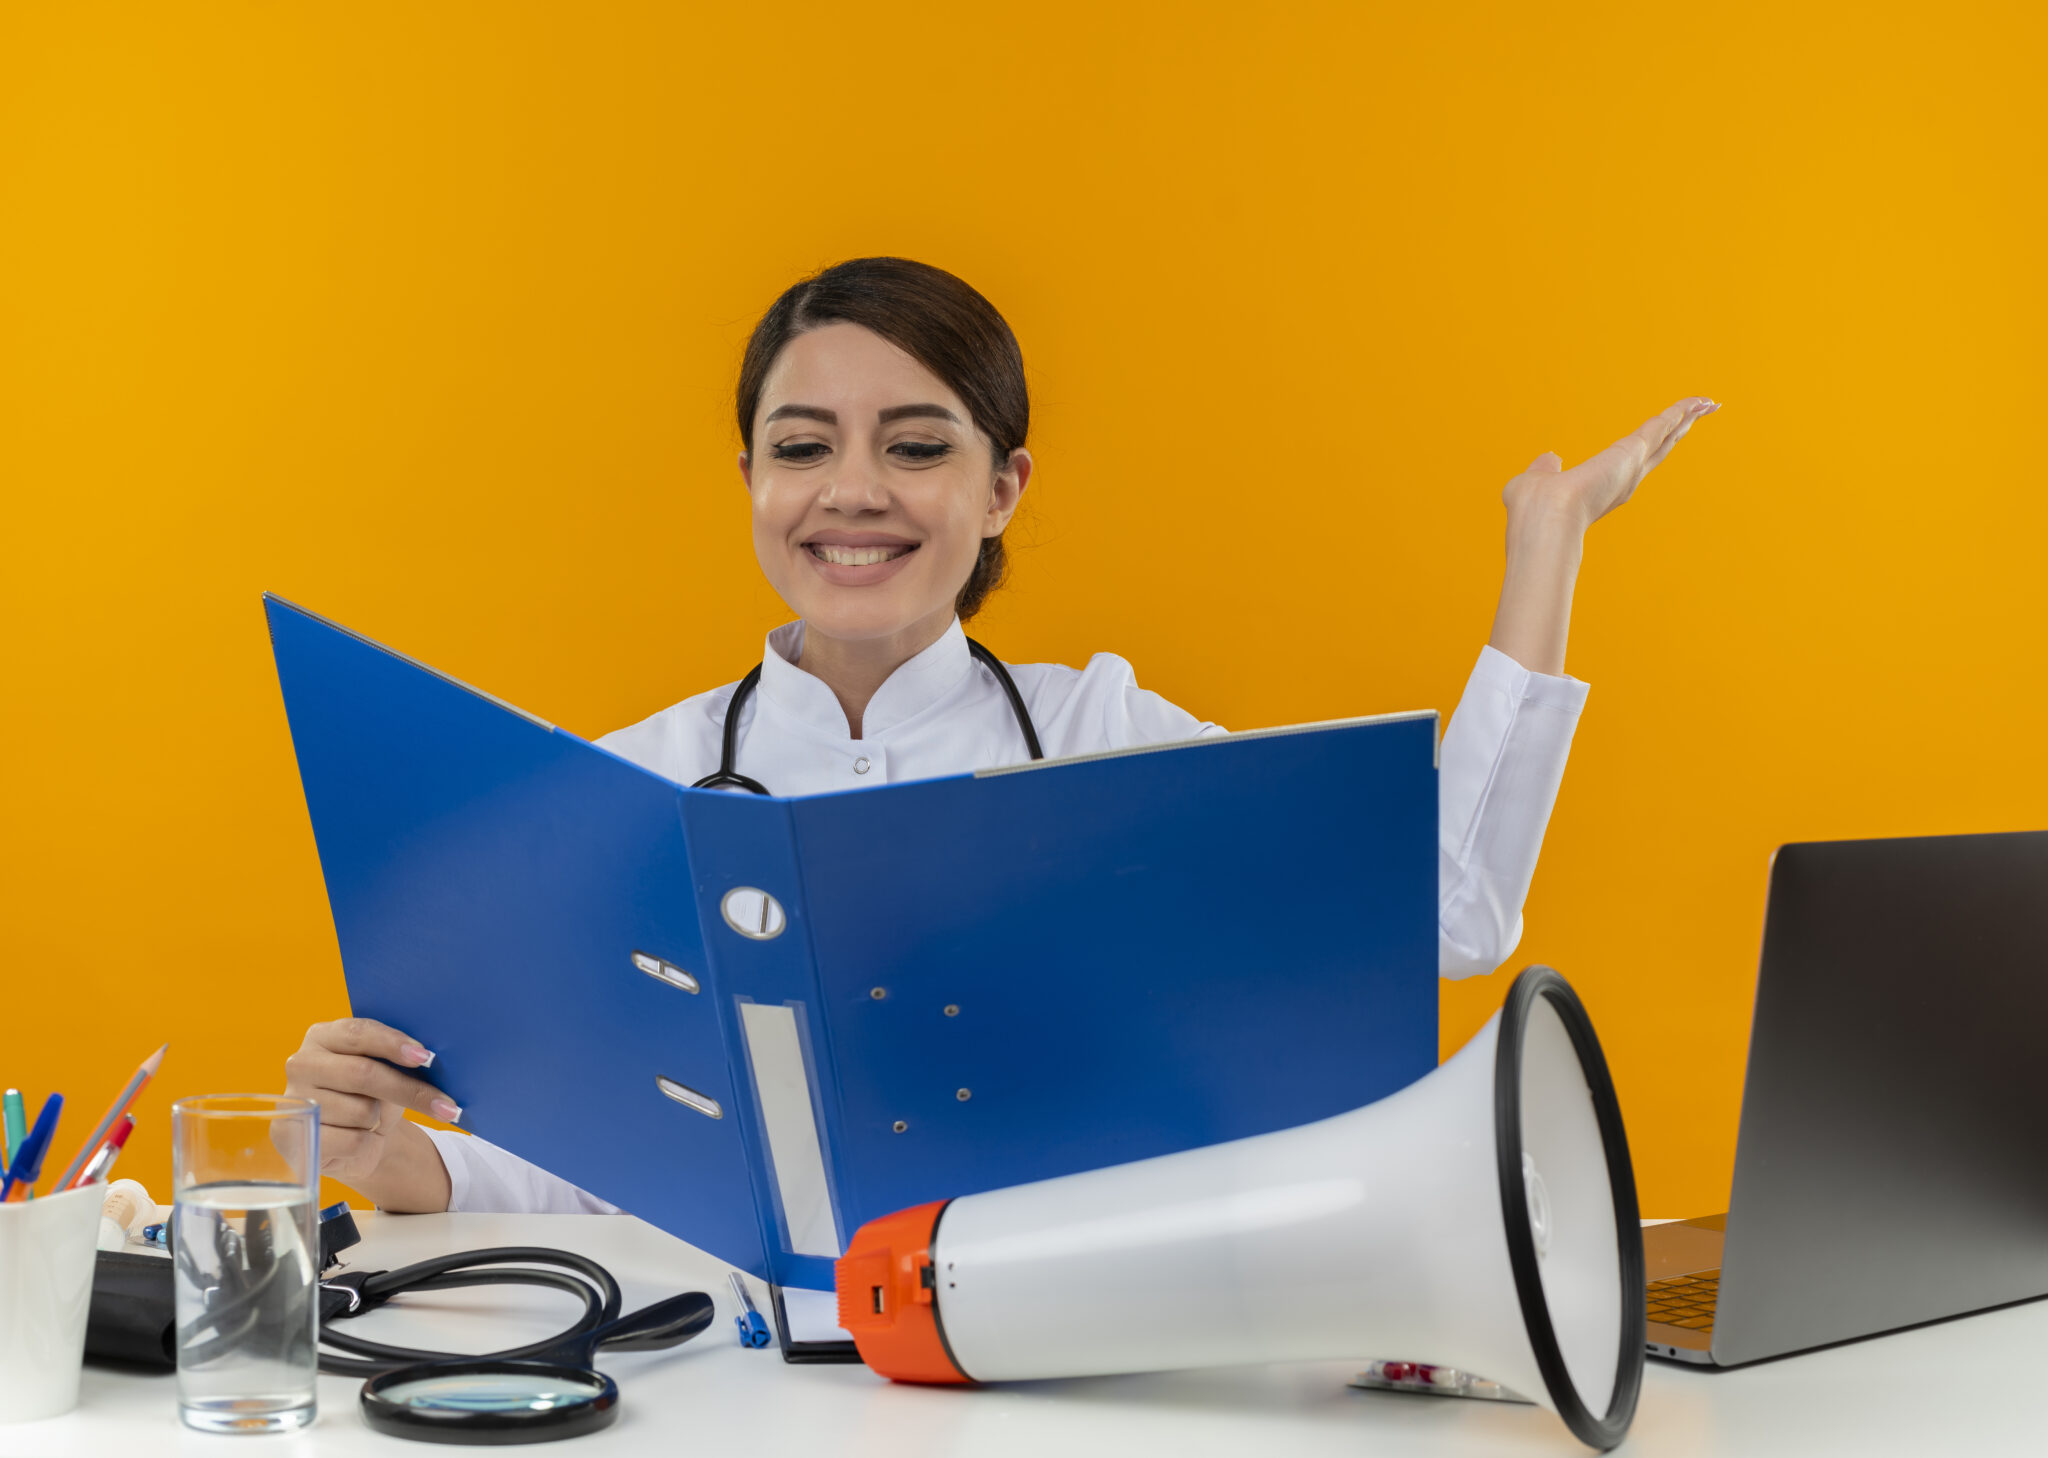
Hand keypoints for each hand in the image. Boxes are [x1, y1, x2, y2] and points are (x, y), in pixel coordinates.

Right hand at [284, 1017, 458, 1181]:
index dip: (393, 1044)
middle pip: (363, 1073)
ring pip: (361, 1111)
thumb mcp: (387, 1072)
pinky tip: (360, 1141)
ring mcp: (294, 1101)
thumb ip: (397, 1060)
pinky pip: (351, 1142)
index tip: (425, 1057)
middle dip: (409, 1089)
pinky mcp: (291, 1137)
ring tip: (373, 1121)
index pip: (359, 1033)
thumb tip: (429, 1058)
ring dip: (381, 1120)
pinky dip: (367, 1145)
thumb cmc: (374, 1096)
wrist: (353, 1140)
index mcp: (322, 1036)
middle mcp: (301, 1064)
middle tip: (447, 1105)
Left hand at [1502, 397, 1718, 534]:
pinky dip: (1681, 411)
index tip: (1661, 439)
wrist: (1544, 522)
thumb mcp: (1535, 482)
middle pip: (1660, 448)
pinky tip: (1698, 401)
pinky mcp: (1634, 451)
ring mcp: (1632, 467)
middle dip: (1679, 431)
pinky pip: (1663, 425)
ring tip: (1707, 403)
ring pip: (1666, 436)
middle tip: (1700, 415)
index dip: (1648, 449)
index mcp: (1603, 488)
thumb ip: (1545, 470)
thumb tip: (1550, 459)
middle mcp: (1624, 480)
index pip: (1632, 463)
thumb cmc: (1532, 512)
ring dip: (1686, 418)